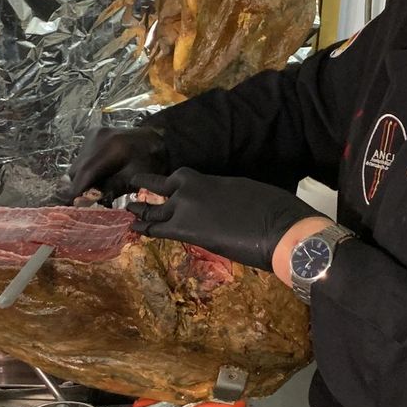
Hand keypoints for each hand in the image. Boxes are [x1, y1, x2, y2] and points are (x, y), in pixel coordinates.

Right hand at [67, 125, 169, 200]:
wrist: (156, 139)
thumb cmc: (150, 163)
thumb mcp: (133, 181)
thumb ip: (109, 190)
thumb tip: (84, 202)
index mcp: (113, 148)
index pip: (86, 172)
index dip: (76, 190)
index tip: (71, 205)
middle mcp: (98, 137)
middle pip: (78, 169)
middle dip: (79, 187)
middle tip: (86, 201)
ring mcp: (94, 134)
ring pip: (77, 164)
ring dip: (82, 179)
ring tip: (96, 187)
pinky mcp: (92, 134)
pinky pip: (82, 157)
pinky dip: (86, 169)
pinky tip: (99, 174)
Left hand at [127, 169, 323, 271]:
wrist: (278, 227)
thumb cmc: (273, 210)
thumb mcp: (246, 192)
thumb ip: (226, 196)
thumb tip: (221, 205)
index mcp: (211, 179)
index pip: (183, 177)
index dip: (172, 183)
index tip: (166, 185)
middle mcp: (194, 188)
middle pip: (165, 187)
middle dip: (149, 189)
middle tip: (135, 188)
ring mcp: (187, 207)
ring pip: (156, 208)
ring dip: (142, 210)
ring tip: (129, 210)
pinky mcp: (185, 229)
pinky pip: (157, 228)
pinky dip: (145, 228)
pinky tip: (134, 228)